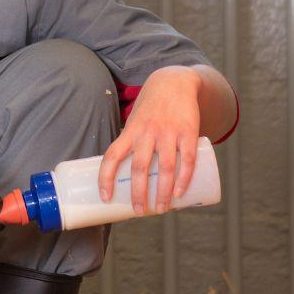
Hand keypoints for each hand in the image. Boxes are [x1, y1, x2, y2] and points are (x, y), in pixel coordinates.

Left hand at [97, 66, 202, 214]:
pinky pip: (186, 158)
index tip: (105, 198)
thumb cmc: (151, 109)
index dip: (106, 178)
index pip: (112, 156)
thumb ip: (133, 147)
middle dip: (138, 193)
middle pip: (140, 167)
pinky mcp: (188, 131)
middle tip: (139, 211)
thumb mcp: (135, 123)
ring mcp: (168, 132)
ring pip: (165, 167)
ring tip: (161, 209)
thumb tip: (131, 181)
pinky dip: (184, 178)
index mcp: (130, 132)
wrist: (174, 82)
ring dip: (163, 192)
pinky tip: (180, 193)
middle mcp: (147, 132)